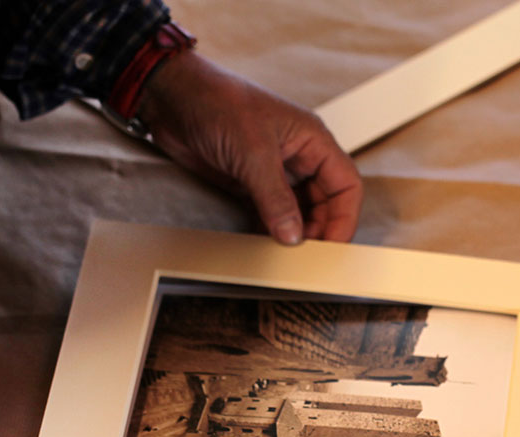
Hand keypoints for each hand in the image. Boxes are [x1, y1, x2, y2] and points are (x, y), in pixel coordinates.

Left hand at [138, 50, 362, 244]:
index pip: (346, 185)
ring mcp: (274, 172)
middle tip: (308, 255)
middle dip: (321, 230)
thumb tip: (292, 235)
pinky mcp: (250, 183)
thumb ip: (276, 198)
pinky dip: (272, 231)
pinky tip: (266, 243)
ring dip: (295, 233)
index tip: (334, 245)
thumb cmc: (216, 101)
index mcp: (312, 140)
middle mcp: (298, 157)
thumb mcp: (253, 152)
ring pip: (299, 211)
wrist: (172, 98)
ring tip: (287, 253)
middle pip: (326, 203)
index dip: (345, 217)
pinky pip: (271, 214)